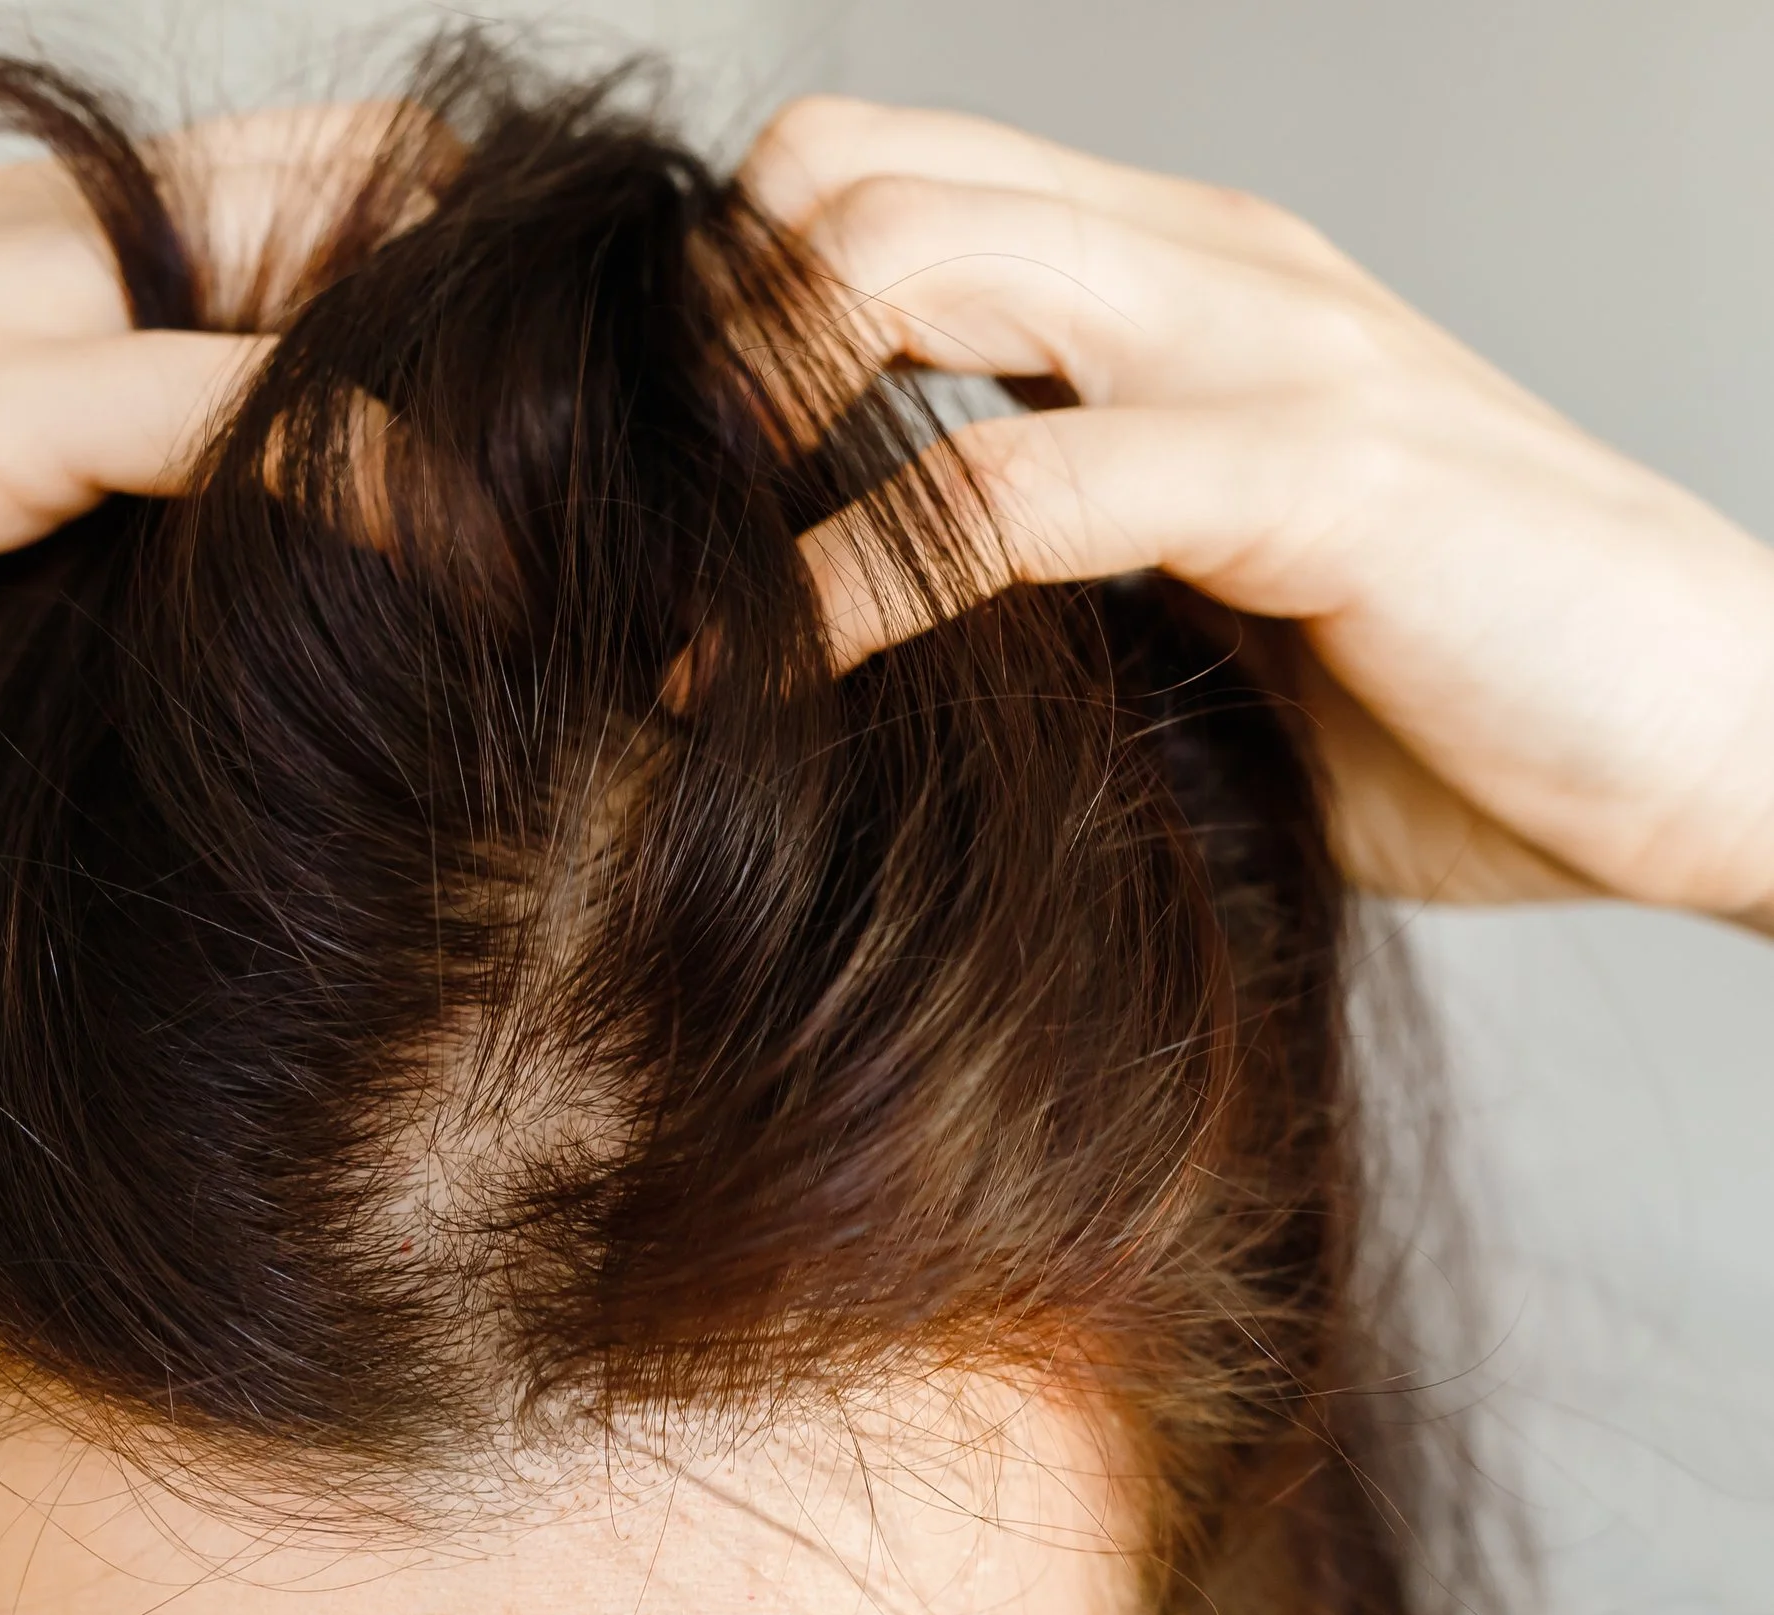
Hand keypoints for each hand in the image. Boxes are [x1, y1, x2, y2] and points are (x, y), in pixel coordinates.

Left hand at [746, 97, 1773, 923]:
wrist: (1731, 737)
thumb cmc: (1454, 679)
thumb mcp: (1203, 588)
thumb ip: (1048, 555)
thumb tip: (830, 609)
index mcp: (1171, 273)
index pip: (880, 172)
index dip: (738, 299)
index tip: (668, 465)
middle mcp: (1204, 266)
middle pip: (856, 175)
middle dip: (711, 332)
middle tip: (652, 507)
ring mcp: (1266, 348)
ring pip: (916, 260)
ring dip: (759, 411)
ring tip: (687, 572)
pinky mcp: (1319, 477)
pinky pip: (1015, 489)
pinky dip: (858, 578)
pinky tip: (777, 675)